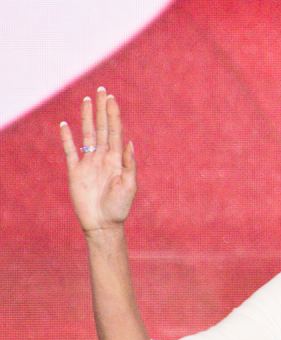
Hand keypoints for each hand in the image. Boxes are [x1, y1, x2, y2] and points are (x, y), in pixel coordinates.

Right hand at [59, 87, 136, 233]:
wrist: (103, 224)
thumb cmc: (119, 207)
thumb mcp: (129, 185)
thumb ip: (129, 164)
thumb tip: (130, 143)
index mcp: (117, 160)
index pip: (116, 132)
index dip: (114, 115)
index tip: (113, 99)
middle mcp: (103, 157)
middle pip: (102, 128)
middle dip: (102, 110)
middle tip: (102, 91)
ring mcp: (89, 163)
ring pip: (87, 134)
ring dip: (87, 118)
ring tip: (87, 101)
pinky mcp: (75, 171)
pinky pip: (70, 150)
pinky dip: (67, 137)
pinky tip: (65, 125)